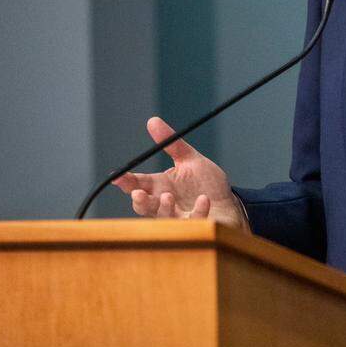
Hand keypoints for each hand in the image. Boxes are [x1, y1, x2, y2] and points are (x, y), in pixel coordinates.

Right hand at [112, 117, 246, 229]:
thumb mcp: (190, 160)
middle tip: (138, 193)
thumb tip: (152, 121)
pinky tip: (203, 200)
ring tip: (168, 196)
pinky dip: (197, 211)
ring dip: (164, 208)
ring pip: (164, 218)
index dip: (125, 181)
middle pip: (144, 206)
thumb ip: (172, 144)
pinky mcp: (197, 225)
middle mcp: (166, 204)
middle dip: (140, 201)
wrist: (228, 203)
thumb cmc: (206, 184)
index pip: (137, 184)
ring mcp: (179, 218)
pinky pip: (194, 221)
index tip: (117, 176)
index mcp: (160, 187)